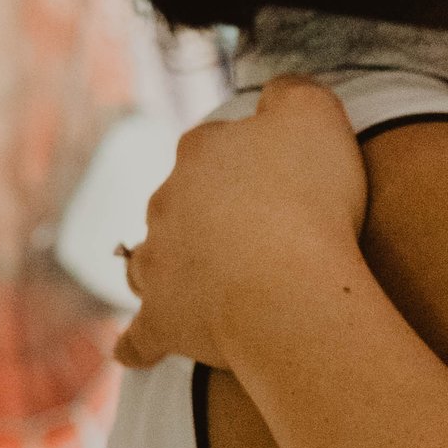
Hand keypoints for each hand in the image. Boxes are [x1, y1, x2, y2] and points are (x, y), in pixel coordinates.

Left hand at [115, 83, 368, 371]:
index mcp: (202, 152)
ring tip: (200, 281)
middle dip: (208, 213)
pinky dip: (138, 344)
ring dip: (169, 267)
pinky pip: (141, 335)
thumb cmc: (309, 200)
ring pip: (153, 260)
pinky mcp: (161, 320)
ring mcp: (159, 263)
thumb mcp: (316, 115)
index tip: (284, 179)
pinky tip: (131, 354)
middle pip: (182, 201)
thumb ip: (294, 94)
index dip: (251, 159)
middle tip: (258, 234)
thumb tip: (278, 94)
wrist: (288, 288)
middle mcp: (167, 202)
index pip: (218, 144)